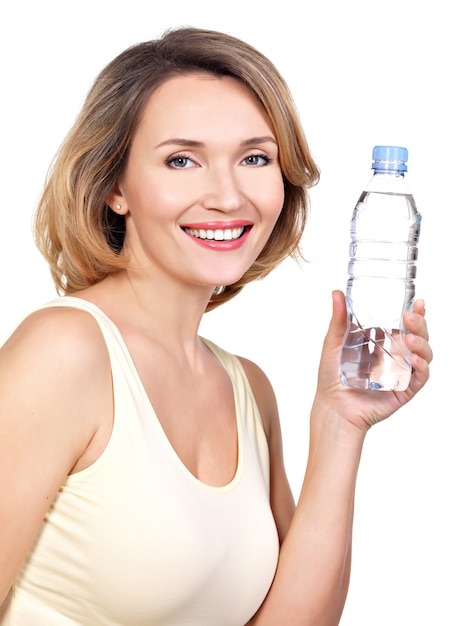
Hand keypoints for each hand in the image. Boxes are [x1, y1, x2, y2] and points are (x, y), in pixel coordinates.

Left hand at [315, 291, 431, 432]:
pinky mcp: (404, 390)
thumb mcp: (334, 343)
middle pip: (418, 336)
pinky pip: (420, 377)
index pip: (405, 325)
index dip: (415, 314)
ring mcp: (401, 373)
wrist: (332, 406)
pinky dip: (421, 367)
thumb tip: (336, 292)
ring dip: (422, 343)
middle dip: (419, 324)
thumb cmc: (332, 376)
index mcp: (383, 343)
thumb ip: (339, 319)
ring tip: (409, 338)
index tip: (417, 302)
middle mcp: (395, 357)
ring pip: (424, 354)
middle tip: (409, 317)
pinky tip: (414, 359)